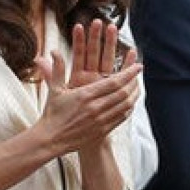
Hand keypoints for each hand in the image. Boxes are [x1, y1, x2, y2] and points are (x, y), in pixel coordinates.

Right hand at [35, 21, 141, 155]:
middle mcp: (95, 107)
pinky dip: (129, 108)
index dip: (128, 73)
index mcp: (85, 95)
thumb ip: (57, 69)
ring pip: (125, 105)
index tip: (137, 66)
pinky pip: (121, 117)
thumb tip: (54, 50)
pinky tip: (131, 102)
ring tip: (138, 86)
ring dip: (134, 95)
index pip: (114, 82)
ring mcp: (101, 120)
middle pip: (123, 93)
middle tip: (139, 73)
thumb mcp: (55, 90)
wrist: (51, 139)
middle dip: (134, 81)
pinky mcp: (103, 130)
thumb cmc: (52, 113)